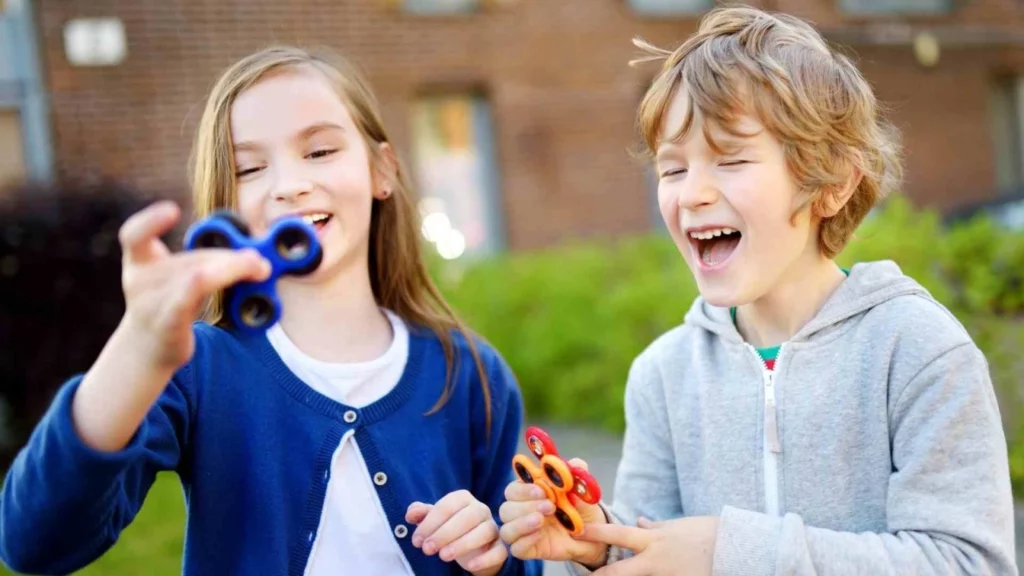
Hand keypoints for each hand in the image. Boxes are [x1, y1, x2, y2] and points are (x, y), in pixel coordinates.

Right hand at [117, 200, 269, 370]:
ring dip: (234, 268)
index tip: (172, 210)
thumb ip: (203, 264)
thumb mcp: (173, 280)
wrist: (146, 351)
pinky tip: (237, 277)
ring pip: (198, 274)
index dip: (150, 221)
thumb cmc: (167, 308)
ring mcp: (151, 303)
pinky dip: (213, 279)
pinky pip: (190, 295)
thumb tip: (254, 257)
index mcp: (139, 263)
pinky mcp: (168, 322)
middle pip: (192, 260)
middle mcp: (140, 281)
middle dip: (229, 259)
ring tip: (259, 269)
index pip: (134, 236)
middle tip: (259, 261)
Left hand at [406, 490, 506, 575]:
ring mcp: (493, 527)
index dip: (430, 523)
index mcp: (463, 499)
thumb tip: (411, 514)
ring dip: (462, 544)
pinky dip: (485, 559)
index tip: (416, 540)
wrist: (472, 549)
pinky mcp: (500, 547)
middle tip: (427, 549)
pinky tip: (469, 566)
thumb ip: (421, 514)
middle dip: (444, 534)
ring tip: (443, 556)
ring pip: (484, 532)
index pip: (447, 506)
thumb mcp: (434, 520)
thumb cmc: (449, 529)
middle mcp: (481, 510)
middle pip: (467, 517)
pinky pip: (499, 551)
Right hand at [498, 458, 607, 566]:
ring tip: (542, 520)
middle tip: (549, 506)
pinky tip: (540, 535)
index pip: (513, 489)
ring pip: (506, 529)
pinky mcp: (528, 549)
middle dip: (525, 506)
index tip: (541, 490)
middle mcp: (522, 512)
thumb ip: (576, 475)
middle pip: (506, 508)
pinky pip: (516, 548)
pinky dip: (525, 541)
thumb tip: (573, 462)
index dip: (523, 489)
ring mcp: (523, 532)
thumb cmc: (580, 508)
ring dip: (522, 523)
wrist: (592, 534)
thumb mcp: (581, 490)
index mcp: (529, 493)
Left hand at [577, 516, 718, 575]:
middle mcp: (656, 560)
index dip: (596, 533)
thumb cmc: (708, 533)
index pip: (618, 534)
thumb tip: (640, 521)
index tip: (579, 532)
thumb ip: (656, 527)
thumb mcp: (679, 526)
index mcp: (654, 540)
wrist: (736, 549)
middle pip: (619, 572)